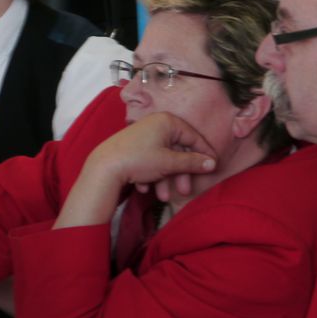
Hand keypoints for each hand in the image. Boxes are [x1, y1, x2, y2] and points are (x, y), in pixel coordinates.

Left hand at [88, 112, 216, 194]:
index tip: (212, 167)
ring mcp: (143, 135)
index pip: (193, 137)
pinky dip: (150, 174)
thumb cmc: (140, 160)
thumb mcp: (170, 163)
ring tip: (162, 196)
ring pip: (163, 158)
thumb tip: (211, 163)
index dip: (204, 153)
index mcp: (167, 121)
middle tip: (185, 190)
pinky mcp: (133, 147)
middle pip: (177, 150)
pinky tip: (143, 187)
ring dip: (164, 179)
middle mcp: (156, 124)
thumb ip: (192, 163)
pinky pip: (149, 160)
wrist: (104, 168)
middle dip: (180, 173)